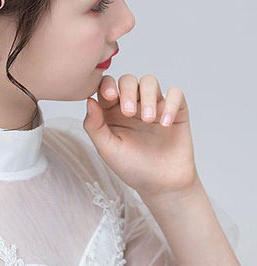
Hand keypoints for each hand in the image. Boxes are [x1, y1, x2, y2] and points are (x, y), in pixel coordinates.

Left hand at [83, 73, 198, 199]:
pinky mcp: (175, 111)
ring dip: (147, 96)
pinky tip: (165, 123)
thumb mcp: (107, 149)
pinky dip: (170, 103)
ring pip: (149, 81)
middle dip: (127, 91)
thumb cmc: (131, 166)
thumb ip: (94, 126)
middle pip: (128, 80)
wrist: (162, 186)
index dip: (107, 85)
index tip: (110, 96)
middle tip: (128, 113)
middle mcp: (132, 103)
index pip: (107, 85)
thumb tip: (89, 100)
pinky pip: (176, 94)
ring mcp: (154, 105)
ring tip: (148, 119)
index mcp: (111, 109)